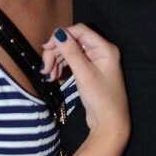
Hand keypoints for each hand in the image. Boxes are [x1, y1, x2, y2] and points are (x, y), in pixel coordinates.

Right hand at [42, 24, 129, 141]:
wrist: (110, 124)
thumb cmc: (101, 99)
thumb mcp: (84, 74)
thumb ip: (71, 52)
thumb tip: (58, 33)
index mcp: (104, 48)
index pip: (79, 31)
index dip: (61, 36)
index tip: (46, 48)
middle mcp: (101, 51)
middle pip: (72, 41)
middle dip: (56, 52)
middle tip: (45, 67)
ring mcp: (95, 61)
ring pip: (70, 52)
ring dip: (56, 61)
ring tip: (47, 75)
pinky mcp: (89, 70)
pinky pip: (72, 62)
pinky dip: (61, 67)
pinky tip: (53, 77)